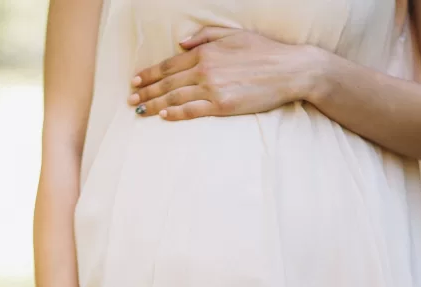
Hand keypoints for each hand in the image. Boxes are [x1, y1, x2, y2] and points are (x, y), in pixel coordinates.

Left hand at [128, 27, 322, 120]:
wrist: (290, 70)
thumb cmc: (264, 51)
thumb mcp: (233, 35)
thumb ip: (204, 37)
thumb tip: (181, 43)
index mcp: (205, 51)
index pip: (169, 64)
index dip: (150, 74)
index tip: (135, 81)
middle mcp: (205, 69)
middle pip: (167, 83)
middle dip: (145, 91)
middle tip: (130, 100)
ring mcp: (212, 88)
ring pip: (174, 98)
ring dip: (154, 105)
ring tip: (139, 111)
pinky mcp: (222, 106)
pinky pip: (192, 111)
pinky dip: (175, 114)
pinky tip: (162, 117)